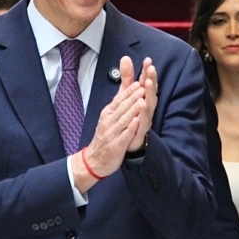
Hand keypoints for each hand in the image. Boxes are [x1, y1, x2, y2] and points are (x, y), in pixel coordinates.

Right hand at [73, 57, 147, 190]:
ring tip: (142, 100)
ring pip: (124, 119)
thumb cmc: (107, 133)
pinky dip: (130, 128)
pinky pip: (124, 135)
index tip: (140, 79)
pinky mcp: (116, 145)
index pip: (120, 98)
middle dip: (133, 96)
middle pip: (122, 106)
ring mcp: (112, 133)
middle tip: (143, 86)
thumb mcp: (112, 114)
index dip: (130, 89)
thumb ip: (121, 96)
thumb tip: (123, 81)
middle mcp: (109, 120)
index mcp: (109, 112)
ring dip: (133, 109)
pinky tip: (136, 121)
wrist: (95, 159)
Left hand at [128, 57, 157, 151]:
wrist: (125, 141)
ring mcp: (145, 118)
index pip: (146, 82)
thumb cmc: (129, 116)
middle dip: (151, 80)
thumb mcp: (126, 93)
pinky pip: (143, 121)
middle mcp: (147, 107)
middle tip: (151, 69)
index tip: (148, 61)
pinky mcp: (141, 130)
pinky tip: (142, 105)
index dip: (147, 72)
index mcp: (143, 97)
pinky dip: (143, 114)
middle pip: (151, 91)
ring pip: (149, 105)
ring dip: (150, 94)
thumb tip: (125, 57)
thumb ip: (127, 77)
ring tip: (148, 84)